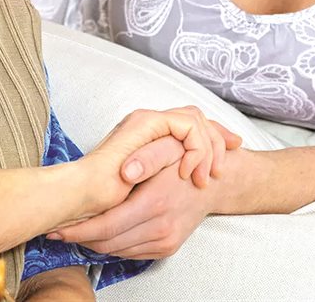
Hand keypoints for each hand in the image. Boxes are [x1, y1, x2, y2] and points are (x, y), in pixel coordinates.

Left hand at [49, 162, 212, 258]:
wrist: (216, 183)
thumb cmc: (186, 161)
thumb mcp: (169, 147)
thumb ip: (146, 156)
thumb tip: (124, 172)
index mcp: (155, 202)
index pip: (107, 225)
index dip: (79, 229)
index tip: (57, 227)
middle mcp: (161, 227)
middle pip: (108, 243)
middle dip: (80, 238)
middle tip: (58, 231)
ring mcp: (165, 241)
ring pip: (118, 250)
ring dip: (94, 243)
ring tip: (73, 231)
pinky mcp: (167, 248)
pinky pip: (131, 253)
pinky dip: (113, 245)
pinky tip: (99, 234)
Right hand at [91, 107, 240, 189]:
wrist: (82, 191)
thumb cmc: (103, 197)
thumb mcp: (144, 190)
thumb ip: (160, 179)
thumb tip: (185, 187)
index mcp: (148, 134)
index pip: (189, 124)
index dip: (212, 136)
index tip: (231, 150)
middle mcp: (148, 122)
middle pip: (198, 118)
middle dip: (219, 137)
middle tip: (222, 168)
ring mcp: (146, 120)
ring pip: (196, 119)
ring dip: (208, 149)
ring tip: (204, 178)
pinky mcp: (146, 122)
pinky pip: (187, 126)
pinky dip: (195, 148)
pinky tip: (188, 172)